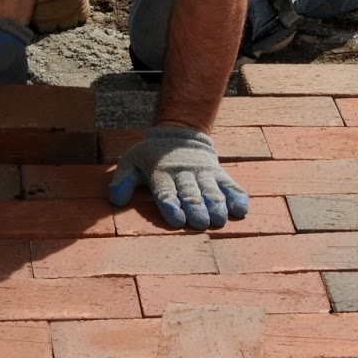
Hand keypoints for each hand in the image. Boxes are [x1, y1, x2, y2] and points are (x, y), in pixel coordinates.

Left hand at [107, 125, 249, 230]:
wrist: (179, 134)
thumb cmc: (152, 157)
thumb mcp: (131, 162)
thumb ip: (122, 181)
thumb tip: (116, 199)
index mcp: (161, 173)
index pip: (165, 191)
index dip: (170, 205)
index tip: (176, 219)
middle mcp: (184, 173)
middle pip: (190, 193)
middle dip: (196, 208)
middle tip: (200, 223)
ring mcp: (203, 173)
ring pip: (210, 190)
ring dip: (216, 204)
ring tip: (219, 219)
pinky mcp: (218, 172)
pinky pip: (229, 184)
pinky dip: (236, 195)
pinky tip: (241, 209)